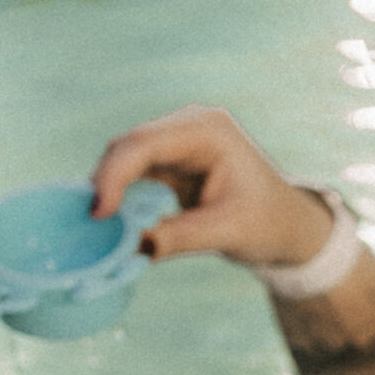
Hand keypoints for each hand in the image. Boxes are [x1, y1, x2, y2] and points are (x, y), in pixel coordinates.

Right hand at [89, 105, 334, 268]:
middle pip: (129, 145)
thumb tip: (131, 249)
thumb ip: (179, 238)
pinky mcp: (169, 161)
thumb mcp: (227, 233)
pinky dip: (119, 196)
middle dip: (105, 182)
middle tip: (86, 223)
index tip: (97, 212)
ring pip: (125, 159)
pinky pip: (133, 174)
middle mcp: (188, 125)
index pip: (145, 143)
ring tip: (95, 225)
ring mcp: (177, 141)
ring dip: (108, 189)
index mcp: (207, 130)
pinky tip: (109, 220)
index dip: (114, 175)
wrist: (287, 224)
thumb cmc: (267, 223)